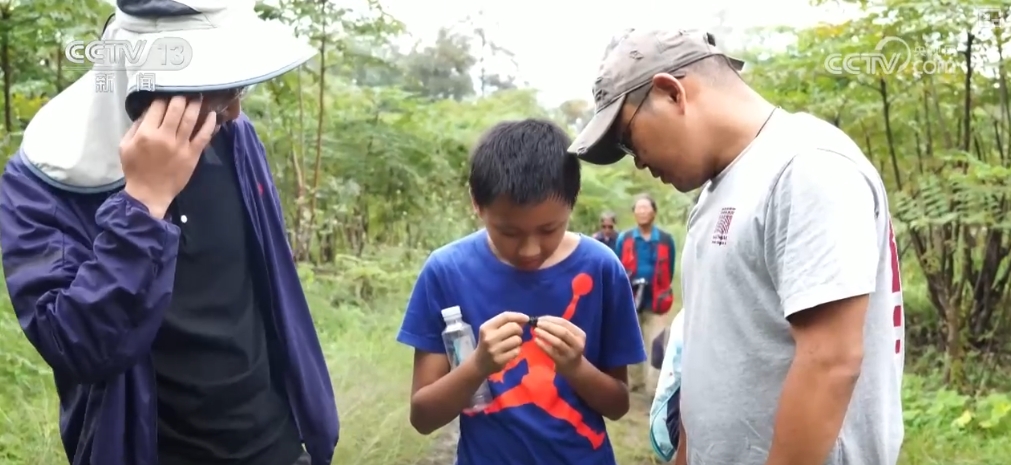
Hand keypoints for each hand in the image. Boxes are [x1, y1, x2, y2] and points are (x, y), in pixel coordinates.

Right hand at [120, 95, 216, 217]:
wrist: (149, 193)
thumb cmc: (135, 169)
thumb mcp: (126, 146)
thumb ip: (136, 127)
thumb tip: (147, 111)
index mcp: (146, 133)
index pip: (157, 107)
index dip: (162, 96)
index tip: (167, 91)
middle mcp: (164, 136)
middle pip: (176, 109)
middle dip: (181, 96)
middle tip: (185, 90)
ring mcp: (180, 145)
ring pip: (191, 119)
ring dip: (196, 105)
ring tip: (199, 96)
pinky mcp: (192, 154)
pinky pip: (204, 136)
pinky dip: (210, 124)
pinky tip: (212, 115)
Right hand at [474, 311, 527, 376]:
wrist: (479, 363)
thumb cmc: (488, 343)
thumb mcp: (491, 330)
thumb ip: (505, 323)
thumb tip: (524, 319)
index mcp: (486, 328)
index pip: (505, 317)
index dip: (518, 316)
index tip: (526, 318)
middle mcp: (489, 338)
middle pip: (514, 327)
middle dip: (519, 329)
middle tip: (516, 334)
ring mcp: (495, 350)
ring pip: (517, 340)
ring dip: (518, 341)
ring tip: (512, 343)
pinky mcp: (500, 360)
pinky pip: (516, 351)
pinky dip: (516, 350)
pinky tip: (510, 351)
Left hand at [532, 316, 585, 374]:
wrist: (574, 368)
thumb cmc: (568, 348)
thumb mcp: (569, 337)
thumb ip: (559, 328)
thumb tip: (541, 319)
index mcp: (580, 334)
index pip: (565, 323)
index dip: (551, 319)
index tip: (540, 318)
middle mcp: (578, 344)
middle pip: (562, 332)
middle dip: (548, 326)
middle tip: (536, 323)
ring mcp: (570, 354)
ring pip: (557, 342)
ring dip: (545, 335)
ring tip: (535, 330)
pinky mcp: (562, 362)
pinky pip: (551, 352)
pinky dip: (543, 345)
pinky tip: (536, 340)